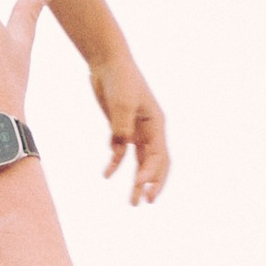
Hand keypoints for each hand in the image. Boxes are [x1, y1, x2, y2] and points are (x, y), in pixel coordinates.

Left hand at [91, 44, 169, 205]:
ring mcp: (135, 130)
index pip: (159, 156)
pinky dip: (115, 163)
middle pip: (155, 163)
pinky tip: (106, 175)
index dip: (151, 173)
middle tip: (147, 202)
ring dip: (137, 182)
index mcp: (156, 125)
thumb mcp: (123, 103)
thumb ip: (122, 127)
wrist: (107, 62)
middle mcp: (150, 130)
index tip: (139, 185)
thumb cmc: (120, 79)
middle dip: (153, 184)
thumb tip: (120, 148)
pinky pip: (120, 152)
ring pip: (140, 162)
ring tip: (133, 202)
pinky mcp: (120, 128)